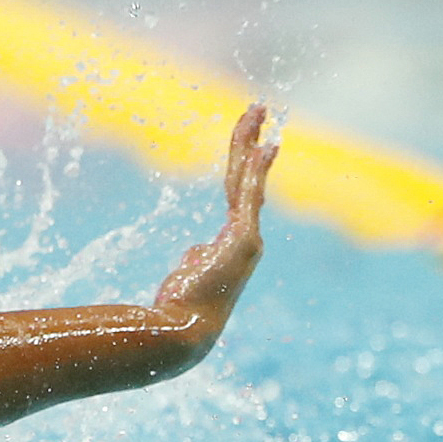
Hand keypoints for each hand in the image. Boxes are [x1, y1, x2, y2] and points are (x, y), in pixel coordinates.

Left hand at [155, 103, 276, 332]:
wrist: (182, 333)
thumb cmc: (180, 313)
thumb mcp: (185, 277)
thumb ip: (196, 259)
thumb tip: (195, 251)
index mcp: (232, 244)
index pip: (240, 194)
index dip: (247, 166)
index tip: (255, 143)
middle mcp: (245, 239)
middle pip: (246, 180)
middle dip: (250, 142)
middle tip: (258, 108)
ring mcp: (246, 240)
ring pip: (245, 181)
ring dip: (249, 143)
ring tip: (256, 111)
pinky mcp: (242, 242)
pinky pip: (247, 196)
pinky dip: (255, 171)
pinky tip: (262, 146)